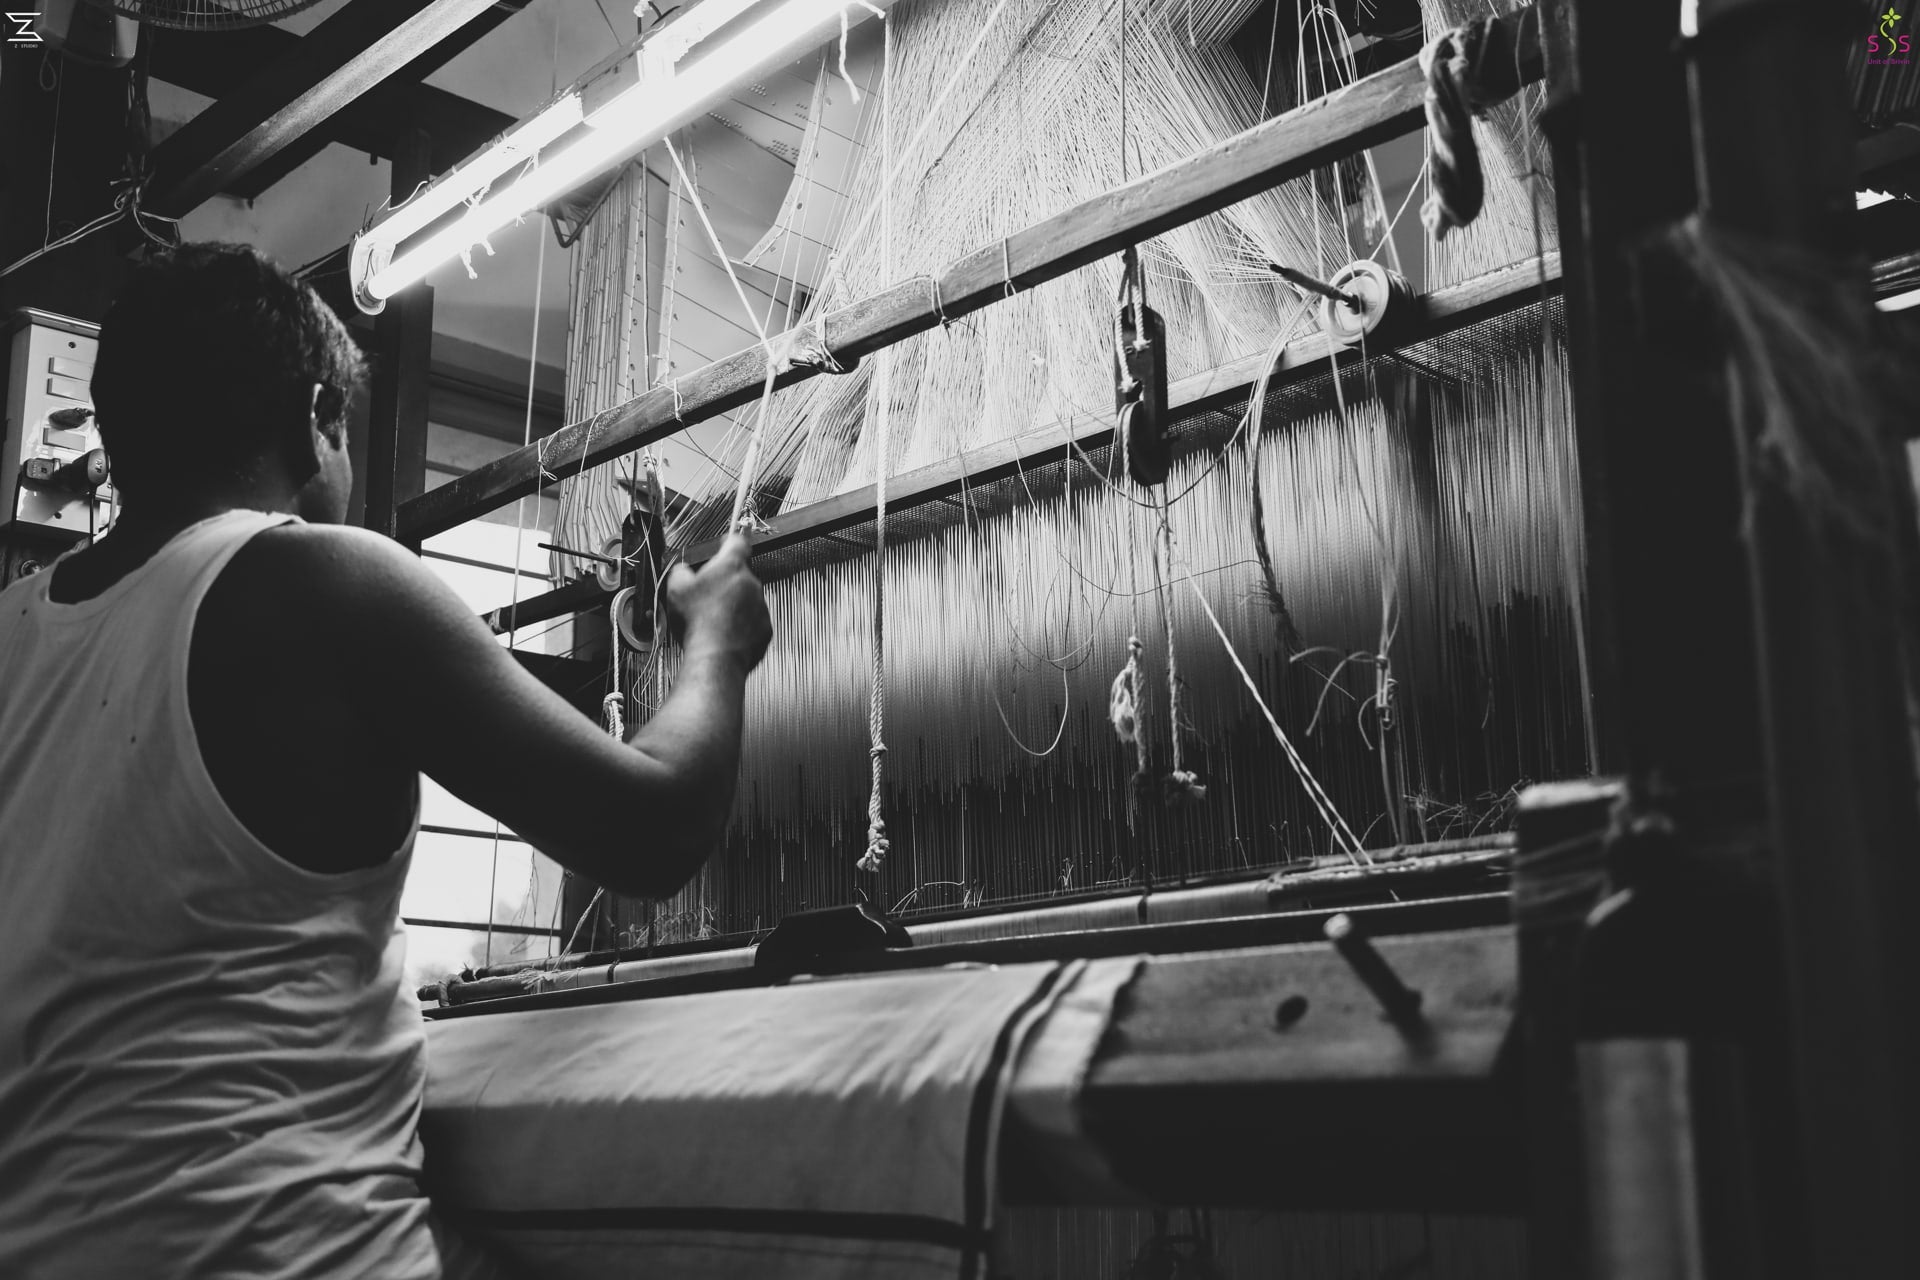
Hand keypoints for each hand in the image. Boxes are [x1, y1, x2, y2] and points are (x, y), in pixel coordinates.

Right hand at [664, 533, 771, 670]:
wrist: (715, 656)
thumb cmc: (697, 622)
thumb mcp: (675, 589)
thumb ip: (680, 572)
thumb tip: (683, 571)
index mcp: (731, 567)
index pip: (737, 542)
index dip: (730, 541)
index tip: (725, 545)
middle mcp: (751, 583)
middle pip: (741, 575)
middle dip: (726, 582)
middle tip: (707, 596)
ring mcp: (761, 606)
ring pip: (748, 600)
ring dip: (734, 606)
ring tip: (713, 620)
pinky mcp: (765, 628)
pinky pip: (753, 621)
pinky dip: (742, 626)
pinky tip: (724, 634)